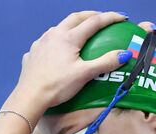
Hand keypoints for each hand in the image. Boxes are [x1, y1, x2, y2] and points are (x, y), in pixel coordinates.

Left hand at [15, 11, 129, 109]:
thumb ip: (105, 63)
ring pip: (59, 27)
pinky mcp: (32, 52)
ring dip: (72, 26)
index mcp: (69, 37)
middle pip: (75, 18)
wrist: (30, 96)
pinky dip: (57, 40)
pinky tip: (58, 49)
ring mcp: (41, 42)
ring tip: (80, 32)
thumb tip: (124, 54)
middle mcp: (54, 34)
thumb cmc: (58, 86)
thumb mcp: (85, 74)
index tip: (122, 18)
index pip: (94, 22)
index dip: (110, 18)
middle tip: (102, 19)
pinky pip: (47, 41)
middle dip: (91, 16)